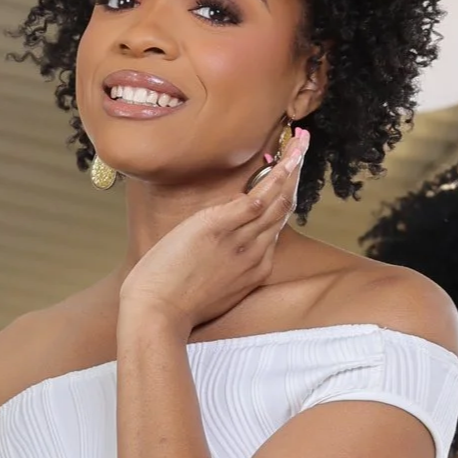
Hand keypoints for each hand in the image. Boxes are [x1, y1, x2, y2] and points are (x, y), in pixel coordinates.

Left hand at [117, 127, 307, 344]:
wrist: (156, 316)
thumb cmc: (173, 305)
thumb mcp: (210, 287)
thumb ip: (225, 263)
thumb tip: (224, 236)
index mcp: (253, 270)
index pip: (274, 228)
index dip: (281, 201)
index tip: (286, 181)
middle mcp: (254, 254)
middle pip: (281, 210)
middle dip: (293, 177)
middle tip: (301, 148)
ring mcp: (239, 241)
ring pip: (275, 201)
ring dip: (290, 169)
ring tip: (300, 142)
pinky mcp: (219, 228)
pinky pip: (256, 199)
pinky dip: (274, 177)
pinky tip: (286, 158)